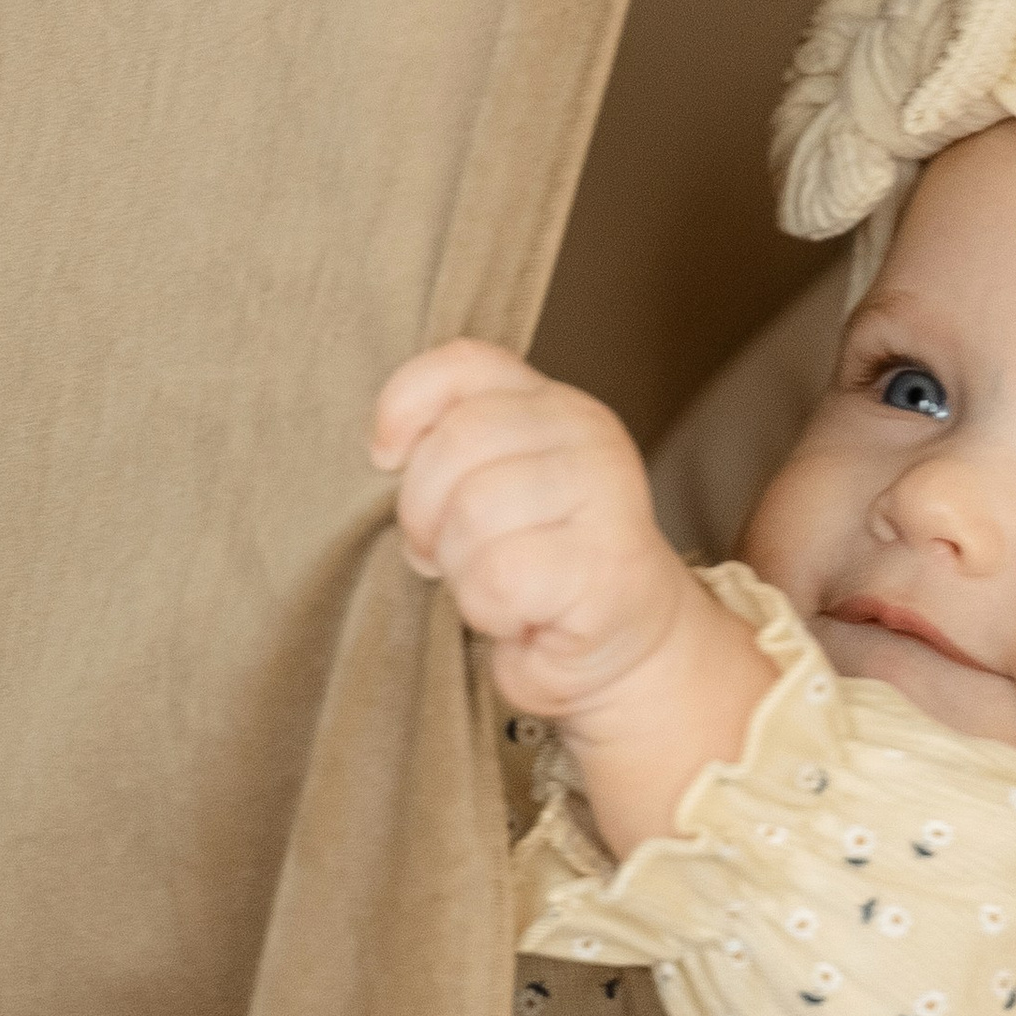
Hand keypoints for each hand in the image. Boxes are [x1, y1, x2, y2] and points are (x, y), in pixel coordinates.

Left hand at [370, 340, 764, 841]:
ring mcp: (607, 494)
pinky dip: (489, 609)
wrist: (629, 649)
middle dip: (423, 511)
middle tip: (442, 554)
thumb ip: (452, 451)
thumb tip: (389, 452)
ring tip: (492, 586)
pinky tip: (520, 614)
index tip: (387, 459)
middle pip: (457, 442)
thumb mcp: (493, 489)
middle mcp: (587, 433)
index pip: (463, 366)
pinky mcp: (608, 562)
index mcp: (551, 405)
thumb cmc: (542, 570)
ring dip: (461, 567)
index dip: (403, 407)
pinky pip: (499, 575)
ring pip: (473, 511)